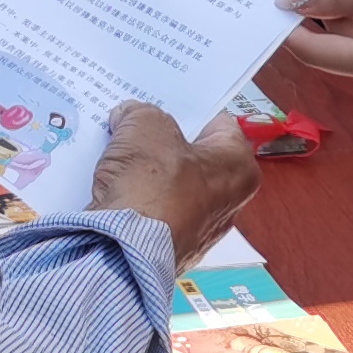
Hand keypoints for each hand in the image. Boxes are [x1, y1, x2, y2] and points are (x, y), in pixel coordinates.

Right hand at [87, 102, 259, 263]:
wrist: (123, 250)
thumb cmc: (152, 186)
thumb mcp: (146, 126)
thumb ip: (141, 114)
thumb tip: (130, 117)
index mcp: (239, 168)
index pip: (218, 124)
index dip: (187, 109)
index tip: (163, 102)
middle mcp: (229, 203)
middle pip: (192, 157)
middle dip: (162, 142)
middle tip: (135, 126)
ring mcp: (200, 231)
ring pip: (171, 186)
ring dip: (146, 172)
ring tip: (117, 154)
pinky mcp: (170, 249)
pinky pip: (154, 213)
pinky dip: (136, 200)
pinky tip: (113, 187)